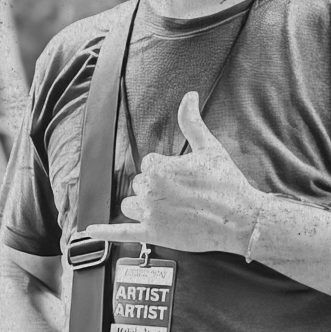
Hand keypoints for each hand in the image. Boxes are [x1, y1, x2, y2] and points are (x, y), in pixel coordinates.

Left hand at [87, 91, 261, 254]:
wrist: (241, 219)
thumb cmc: (227, 183)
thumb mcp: (210, 148)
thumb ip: (192, 121)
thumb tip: (189, 96)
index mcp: (159, 167)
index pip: (148, 165)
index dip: (167, 171)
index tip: (185, 179)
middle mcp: (150, 190)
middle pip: (139, 185)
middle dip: (156, 189)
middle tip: (184, 195)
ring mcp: (150, 214)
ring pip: (131, 206)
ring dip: (144, 207)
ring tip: (172, 210)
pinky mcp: (154, 234)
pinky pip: (122, 232)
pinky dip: (104, 232)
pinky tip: (89, 231)